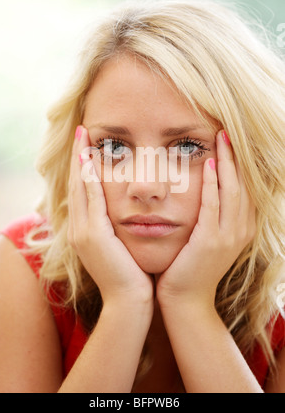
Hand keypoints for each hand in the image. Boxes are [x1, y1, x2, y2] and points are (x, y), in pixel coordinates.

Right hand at [67, 126, 153, 307]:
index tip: (87, 145)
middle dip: (77, 157)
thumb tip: (125, 211)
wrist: (129, 302)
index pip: (82, 191)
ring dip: (81, 161)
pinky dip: (90, 180)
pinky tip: (92, 161)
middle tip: (81, 131)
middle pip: (76, 184)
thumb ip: (116, 228)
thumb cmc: (130, 275)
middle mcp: (79, 229)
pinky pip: (91, 201)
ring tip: (83, 137)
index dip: (82, 167)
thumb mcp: (120, 247)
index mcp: (85, 231)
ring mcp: (83, 233)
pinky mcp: (93, 236)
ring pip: (80, 188)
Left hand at [157, 130, 255, 307]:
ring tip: (221, 138)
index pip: (245, 188)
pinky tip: (207, 163)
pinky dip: (212, 182)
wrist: (184, 299)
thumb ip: (212, 215)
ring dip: (226, 162)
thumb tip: (208, 190)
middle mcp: (241, 230)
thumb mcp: (208, 238)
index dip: (239, 163)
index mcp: (241, 228)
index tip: (230, 141)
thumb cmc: (190, 266)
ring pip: (232, 190)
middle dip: (235, 156)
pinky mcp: (210, 241)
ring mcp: (228, 237)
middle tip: (228, 131)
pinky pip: (213, 205)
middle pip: (242, 184)